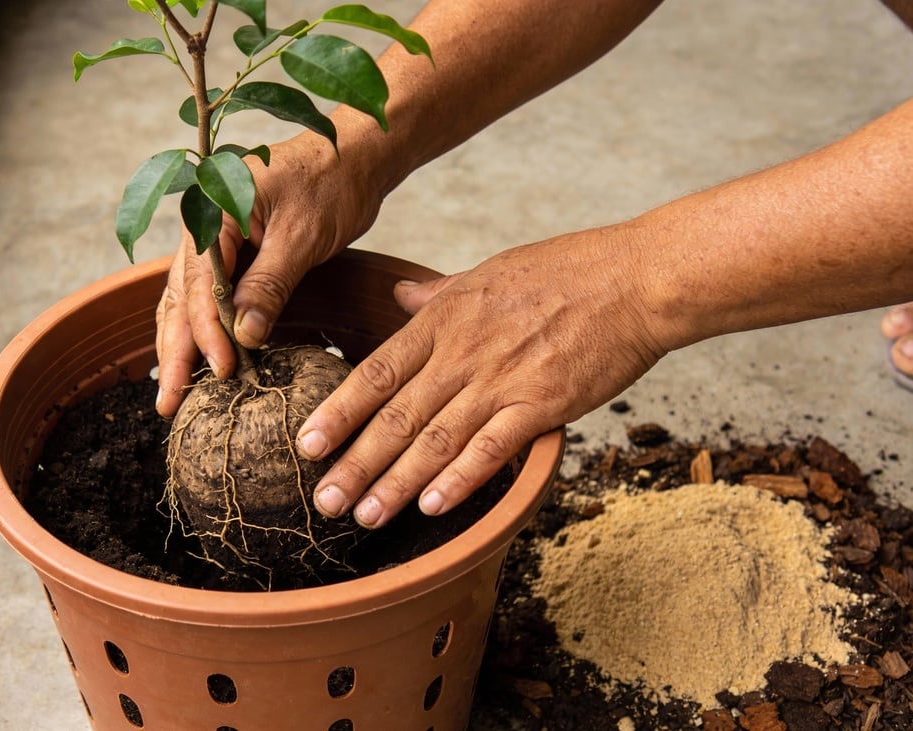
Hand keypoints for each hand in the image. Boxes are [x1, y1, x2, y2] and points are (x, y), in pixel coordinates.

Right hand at [155, 132, 384, 416]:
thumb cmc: (333, 181)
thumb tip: (243, 335)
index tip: (220, 371)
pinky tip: (193, 359)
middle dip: (175, 352)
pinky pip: (204, 294)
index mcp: (212, 211)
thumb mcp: (303, 235)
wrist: (355, 150)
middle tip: (169, 404)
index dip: (207, 333)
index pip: (199, 284)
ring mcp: (212, 238)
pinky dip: (198, 328)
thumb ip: (270, 283)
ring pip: (185, 299)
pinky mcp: (231, 250)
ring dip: (179, 346)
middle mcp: (201, 223)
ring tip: (171, 394)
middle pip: (179, 297)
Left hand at [297, 226, 669, 528]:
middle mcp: (463, 354)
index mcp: (444, 320)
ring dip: (396, 482)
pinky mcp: (542, 405)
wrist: (636, 279)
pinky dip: (461, 479)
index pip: (376, 372)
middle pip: (395, 415)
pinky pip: (492, 448)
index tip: (306, 444)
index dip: (338, 412)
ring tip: (364, 515)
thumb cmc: (567, 271)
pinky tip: (432, 507)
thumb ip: (440, 292)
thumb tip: (401, 294)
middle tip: (322, 502)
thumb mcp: (489, 271)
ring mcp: (502, 380)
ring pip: (435, 439)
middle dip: (355, 462)